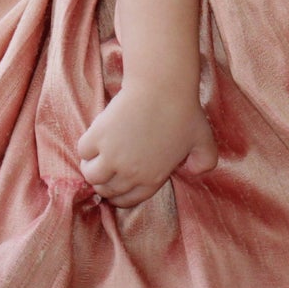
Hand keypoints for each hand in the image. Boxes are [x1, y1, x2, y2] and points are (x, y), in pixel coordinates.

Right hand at [76, 83, 217, 207]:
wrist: (162, 87)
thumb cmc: (184, 110)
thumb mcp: (204, 141)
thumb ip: (204, 161)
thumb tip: (194, 172)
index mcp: (152, 179)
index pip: (128, 200)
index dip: (119, 196)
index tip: (115, 185)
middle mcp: (130, 173)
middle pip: (106, 190)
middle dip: (104, 182)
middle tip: (104, 168)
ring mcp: (112, 157)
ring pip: (91, 175)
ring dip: (91, 168)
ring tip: (95, 157)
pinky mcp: (98, 138)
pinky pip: (83, 151)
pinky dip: (86, 147)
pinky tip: (94, 138)